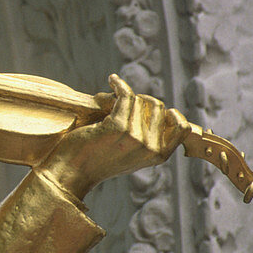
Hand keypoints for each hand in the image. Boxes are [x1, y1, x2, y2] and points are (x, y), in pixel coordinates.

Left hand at [36, 74, 188, 200]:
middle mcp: (150, 148)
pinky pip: (125, 95)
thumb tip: (153, 104)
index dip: (172, 114)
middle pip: (157, 106)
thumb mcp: (129, 154)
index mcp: (158, 156)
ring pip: (140, 99)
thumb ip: (146, 138)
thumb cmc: (96, 159)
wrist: (70, 172)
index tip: (157, 109)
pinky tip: (112, 80)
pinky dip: (118, 84)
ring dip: (125, 94)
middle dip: (140, 100)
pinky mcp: (117, 127)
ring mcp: (135, 138)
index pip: (182, 128)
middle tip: (122, 104)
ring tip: (111, 98)